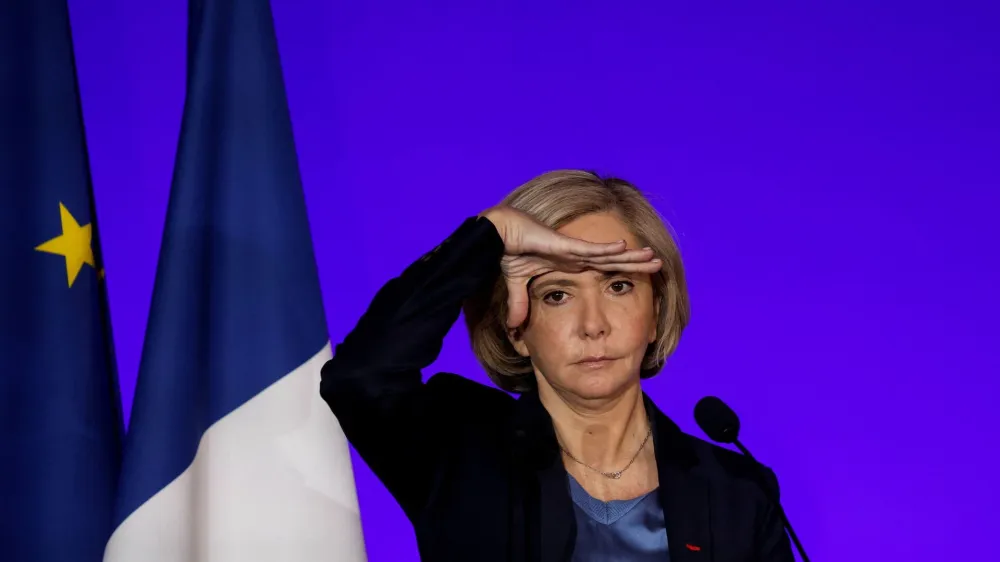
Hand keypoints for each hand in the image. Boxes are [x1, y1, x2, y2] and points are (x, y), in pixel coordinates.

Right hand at [481, 206, 661, 327]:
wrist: (494, 235)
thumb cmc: (506, 252)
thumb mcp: (517, 284)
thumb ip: (519, 303)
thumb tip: (513, 326)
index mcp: (569, 264)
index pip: (602, 269)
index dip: (621, 271)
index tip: (640, 274)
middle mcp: (576, 256)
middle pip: (613, 262)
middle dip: (635, 263)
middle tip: (659, 264)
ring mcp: (572, 250)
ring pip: (609, 255)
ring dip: (630, 256)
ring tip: (653, 256)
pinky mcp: (563, 245)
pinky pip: (589, 249)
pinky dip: (606, 249)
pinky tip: (625, 247)